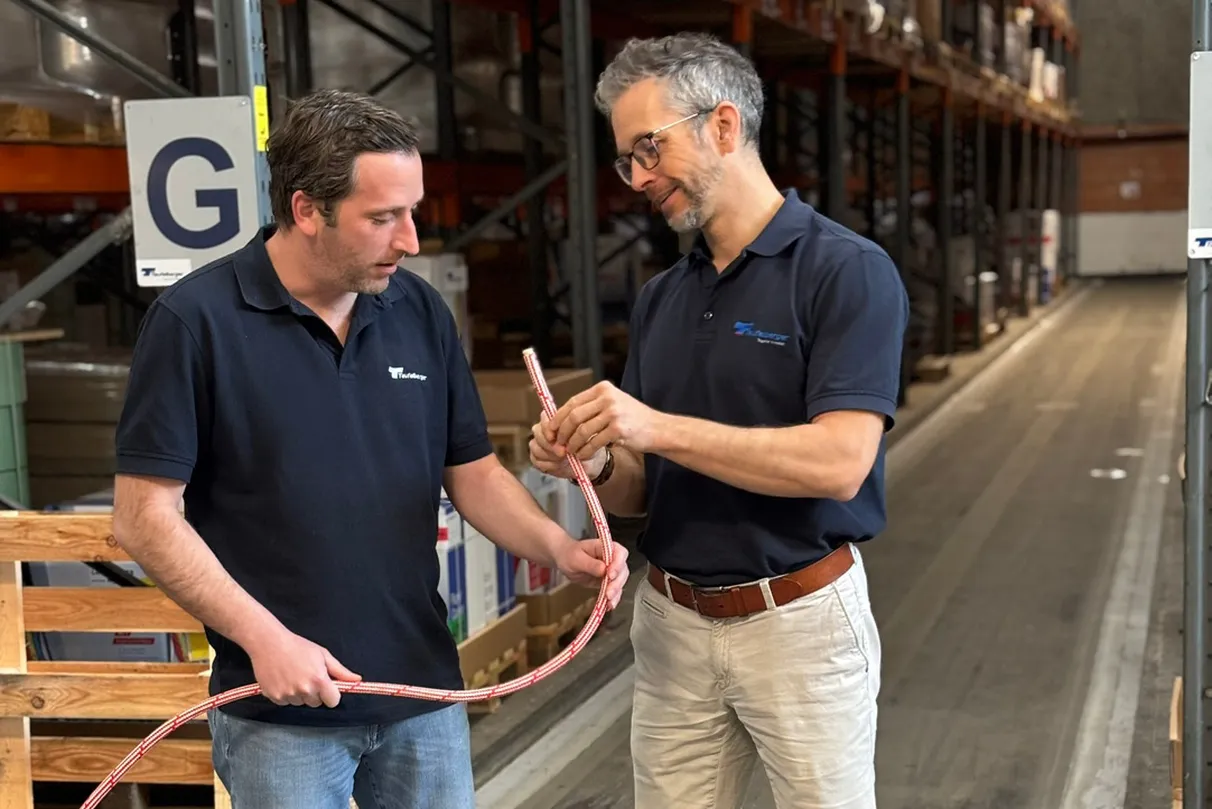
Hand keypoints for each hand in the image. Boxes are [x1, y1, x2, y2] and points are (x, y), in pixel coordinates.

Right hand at [246, 626, 361, 707]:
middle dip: (315, 693)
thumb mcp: (323, 655)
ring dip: (300, 694)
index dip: (331, 694)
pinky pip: (286, 702)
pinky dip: (286, 694)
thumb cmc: (298, 646)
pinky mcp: (274, 697)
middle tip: (307, 676)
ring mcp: (288, 695)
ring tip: (293, 675)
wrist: (269, 643)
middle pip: (316, 703)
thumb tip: (357, 680)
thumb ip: (340, 671)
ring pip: (300, 703)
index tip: (327, 686)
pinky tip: (283, 679)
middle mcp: (304, 690)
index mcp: (319, 680)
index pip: (333, 701)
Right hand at [530, 412, 606, 479]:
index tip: (553, 437)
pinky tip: (557, 466)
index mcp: (555, 420)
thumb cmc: (585, 447)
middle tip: (562, 453)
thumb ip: (574, 437)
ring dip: (548, 455)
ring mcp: (538, 443)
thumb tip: (563, 444)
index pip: (544, 417)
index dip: (547, 427)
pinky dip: (547, 465)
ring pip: (535, 446)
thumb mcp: (585, 440)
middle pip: (537, 432)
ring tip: (562, 460)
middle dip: (549, 444)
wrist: (586, 463)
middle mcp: (544, 429)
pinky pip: (535, 459)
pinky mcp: (536, 457)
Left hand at [551, 381, 661, 459]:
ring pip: (582, 431)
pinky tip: (583, 456)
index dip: (558, 419)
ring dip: (573, 445)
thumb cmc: (632, 419)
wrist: (657, 429)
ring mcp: (614, 412)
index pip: (572, 403)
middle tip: (559, 445)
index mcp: (603, 389)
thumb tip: (560, 420)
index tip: (551, 431)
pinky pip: (593, 442)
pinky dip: (585, 452)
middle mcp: (607, 398)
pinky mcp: (619, 429)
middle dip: (562, 434)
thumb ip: (590, 408)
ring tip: (572, 453)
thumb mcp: (612, 404)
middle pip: (574, 416)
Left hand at [553, 537, 629, 608]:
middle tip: (608, 592)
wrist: (564, 559)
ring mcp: (611, 570)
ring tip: (609, 601)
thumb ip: (590, 563)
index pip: (619, 553)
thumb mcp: (577, 558)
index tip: (610, 574)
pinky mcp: (607, 581)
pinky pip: (614, 590)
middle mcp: (612, 558)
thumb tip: (603, 569)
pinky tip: (609, 605)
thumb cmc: (570, 554)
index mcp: (606, 547)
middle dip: (617, 583)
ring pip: (620, 581)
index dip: (618, 564)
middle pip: (622, 570)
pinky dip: (613, 598)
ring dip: (616, 592)